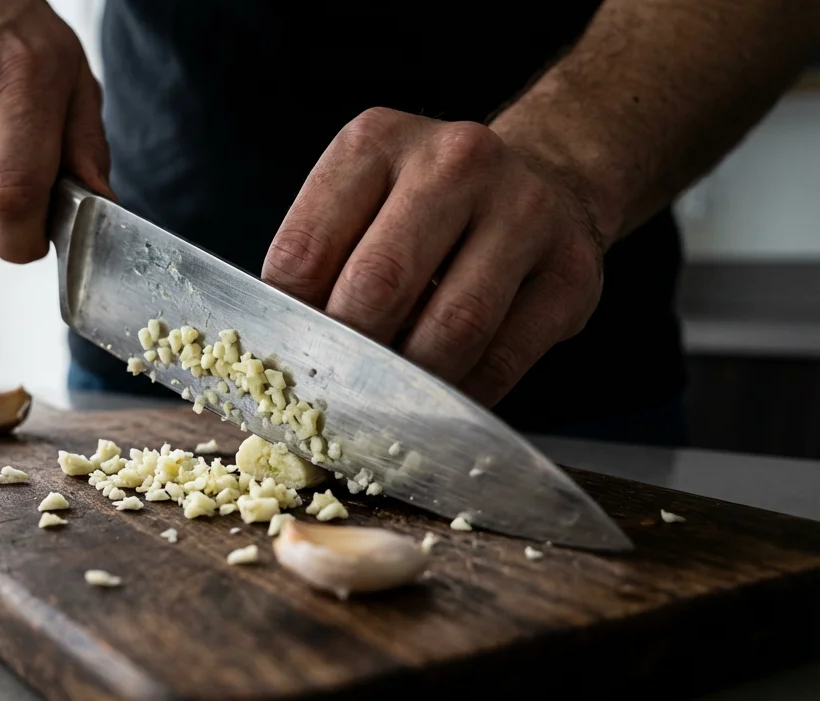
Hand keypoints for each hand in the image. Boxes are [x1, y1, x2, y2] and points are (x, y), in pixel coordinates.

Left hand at [262, 108, 613, 405]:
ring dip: (408, 385)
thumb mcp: (360, 203)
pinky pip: (505, 357)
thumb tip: (280, 361)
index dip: (288, 324)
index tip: (284, 365)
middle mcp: (454, 162)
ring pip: (451, 327)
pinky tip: (439, 403)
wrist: (544, 178)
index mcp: (376, 143)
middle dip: (348, 356)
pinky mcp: (570, 271)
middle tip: (332, 396)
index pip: (306, 251)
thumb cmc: (424, 210)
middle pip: (379, 285)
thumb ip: (319, 266)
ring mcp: (523, 210)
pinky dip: (462, 395)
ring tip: (384, 408)